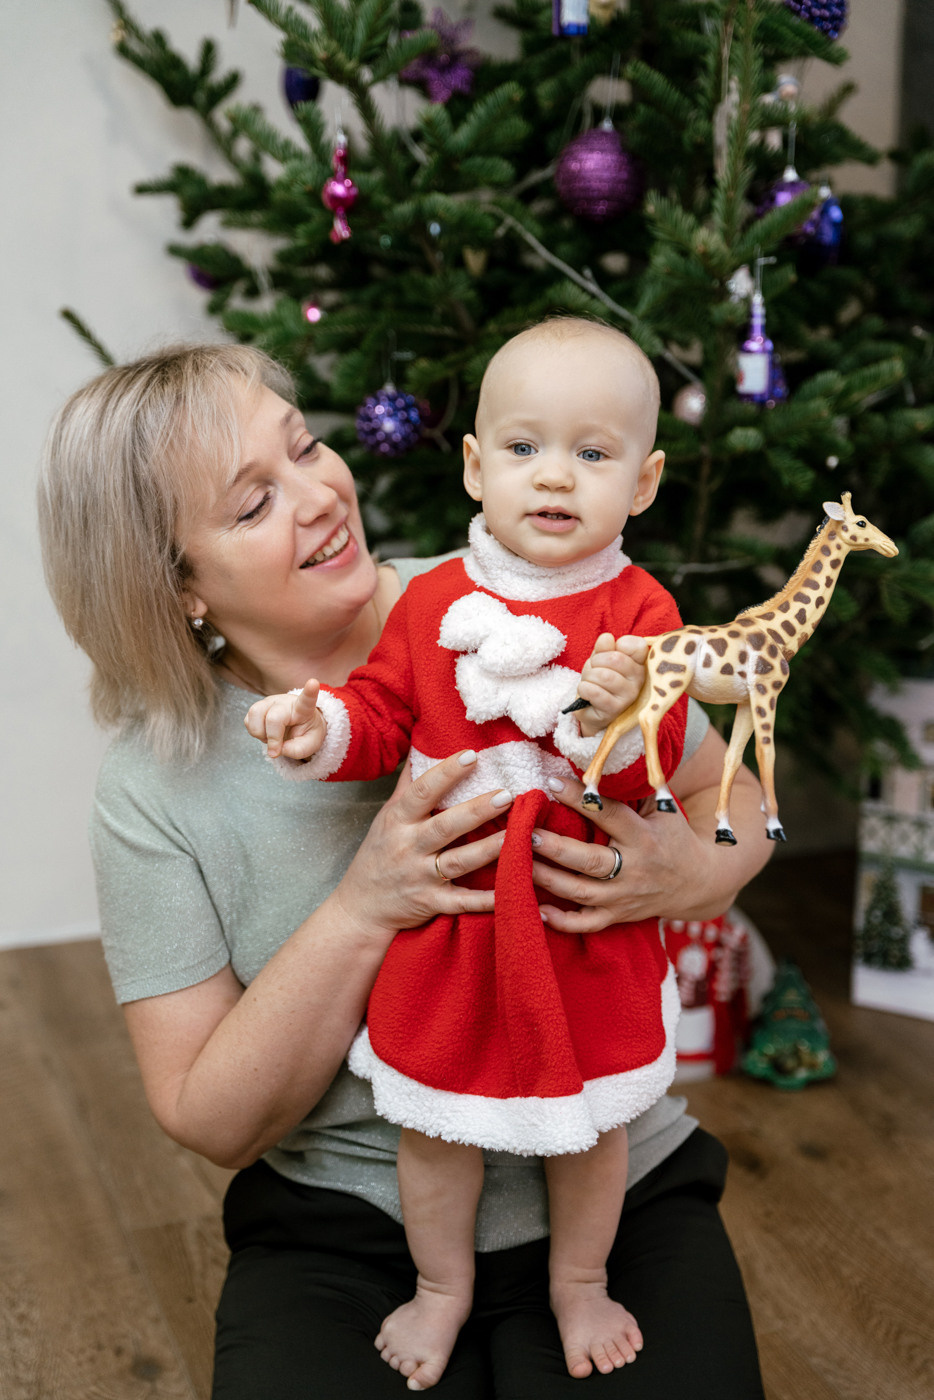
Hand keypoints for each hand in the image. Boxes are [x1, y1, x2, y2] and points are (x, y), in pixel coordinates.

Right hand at [245, 679, 325, 759]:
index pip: (307, 699)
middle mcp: (285, 702)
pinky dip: (254, 732)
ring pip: (255, 715)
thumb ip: (295, 750)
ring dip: (260, 734)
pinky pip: (248, 720)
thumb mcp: (308, 746)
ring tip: (272, 738)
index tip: (313, 683)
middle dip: (272, 738)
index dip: (310, 691)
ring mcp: (269, 701)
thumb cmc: (305, 733)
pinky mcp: (258, 706)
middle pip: (273, 717)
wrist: (297, 727)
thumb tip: (277, 749)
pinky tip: (266, 733)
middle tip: (276, 752)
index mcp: (303, 709)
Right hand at [332, 750, 512, 940]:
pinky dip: (484, 900)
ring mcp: (420, 877)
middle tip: (507, 795)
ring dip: (488, 849)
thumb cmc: (378, 854)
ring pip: (458, 861)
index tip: (472, 755)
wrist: (361, 906)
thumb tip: (423, 746)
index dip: (446, 773)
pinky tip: (508, 890)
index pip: (422, 792)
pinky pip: (461, 902)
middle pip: (445, 826)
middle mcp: (408, 847)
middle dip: (476, 810)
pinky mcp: (431, 903)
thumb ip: (409, 785)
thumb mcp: (387, 816)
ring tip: (517, 834)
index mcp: (398, 820)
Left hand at [530, 774, 727, 930]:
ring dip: (548, 880)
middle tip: (525, 834)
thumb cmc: (673, 836)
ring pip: (581, 892)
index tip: (551, 783)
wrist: (699, 883)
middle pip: (590, 861)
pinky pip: (587, 924)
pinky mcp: (618, 916)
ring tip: (516, 863)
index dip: (581, 799)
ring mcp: (624, 897)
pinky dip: (562, 921)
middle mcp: (634, 869)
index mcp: (644, 837)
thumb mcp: (663, 809)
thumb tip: (606, 754)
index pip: (609, 815)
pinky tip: (538, 909)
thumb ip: (634, 787)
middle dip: (556, 849)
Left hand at [576, 633, 647, 737]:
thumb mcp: (600, 659)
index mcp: (639, 664)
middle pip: (615, 659)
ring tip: (589, 682)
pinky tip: (586, 692)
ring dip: (589, 677)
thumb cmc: (600, 681)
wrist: (591, 709)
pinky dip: (584, 688)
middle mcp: (639, 680)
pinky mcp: (614, 710)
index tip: (608, 654)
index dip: (615, 646)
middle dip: (595, 662)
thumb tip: (607, 638)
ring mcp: (629, 696)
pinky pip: (595, 692)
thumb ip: (604, 648)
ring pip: (603, 676)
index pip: (637, 645)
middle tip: (593, 670)